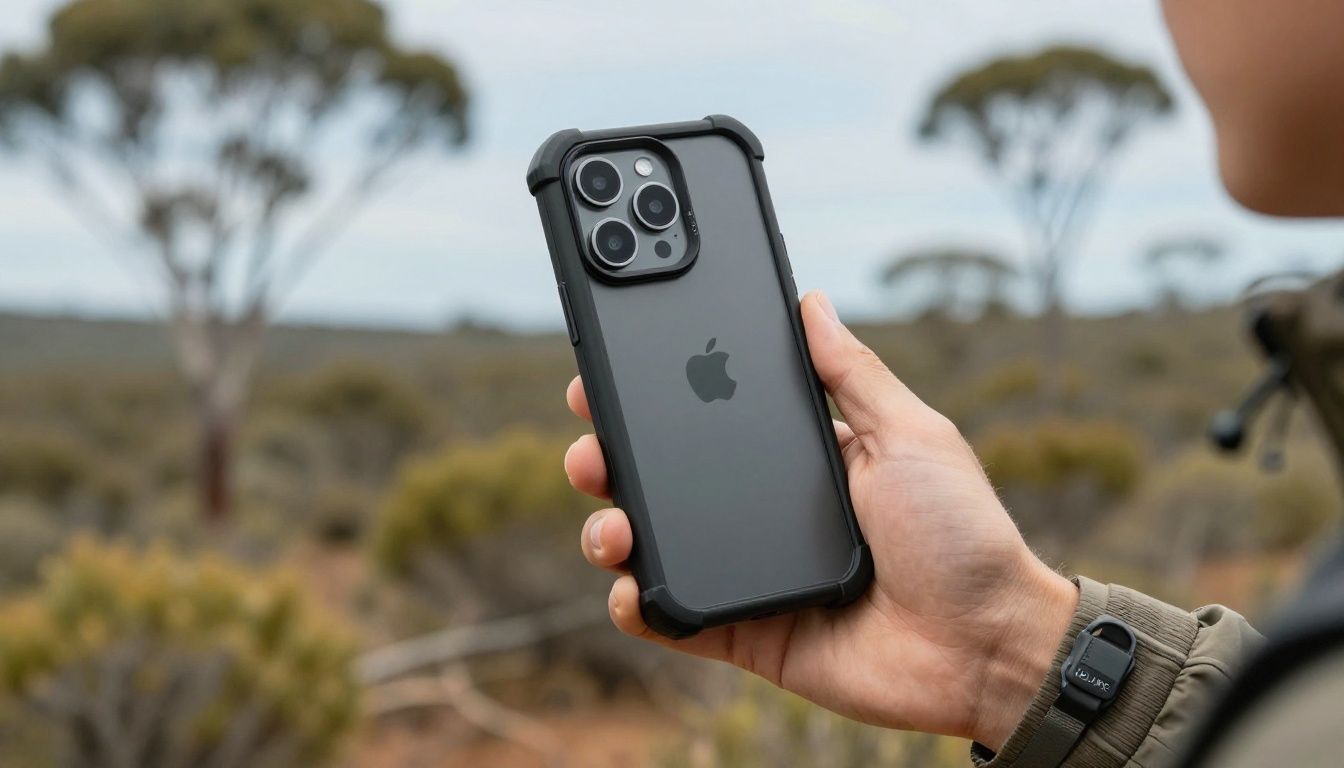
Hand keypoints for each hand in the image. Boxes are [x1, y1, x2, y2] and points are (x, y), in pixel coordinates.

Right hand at [563, 290, 1076, 748]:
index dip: (660, 400)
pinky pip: (673, 619)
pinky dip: (638, 606)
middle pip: (669, 481)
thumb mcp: (911, 434)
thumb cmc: (964, 535)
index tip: (613, 374)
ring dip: (612, 528)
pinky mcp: (745, 632)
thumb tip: (810, 302)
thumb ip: (852, 375)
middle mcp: (765, 515)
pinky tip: (631, 587)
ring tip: (609, 521)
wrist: (986, 645)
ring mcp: (751, 575)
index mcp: (803, 461)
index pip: (713, 421)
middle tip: (592, 447)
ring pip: (657, 546)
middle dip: (614, 460)